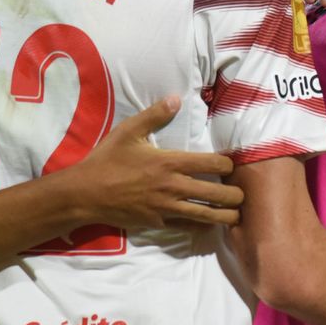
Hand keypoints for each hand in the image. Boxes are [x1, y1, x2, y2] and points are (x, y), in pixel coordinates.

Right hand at [60, 97, 243, 228]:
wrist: (84, 194)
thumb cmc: (106, 160)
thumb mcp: (128, 132)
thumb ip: (154, 115)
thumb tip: (176, 97)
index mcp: (171, 163)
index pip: (214, 164)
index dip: (229, 165)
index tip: (230, 165)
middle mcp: (174, 186)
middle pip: (219, 194)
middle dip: (235, 195)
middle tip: (241, 193)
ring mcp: (167, 207)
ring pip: (208, 215)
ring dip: (227, 215)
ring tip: (237, 213)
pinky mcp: (159, 223)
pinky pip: (189, 227)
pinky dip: (203, 226)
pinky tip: (212, 225)